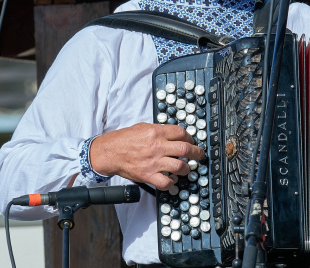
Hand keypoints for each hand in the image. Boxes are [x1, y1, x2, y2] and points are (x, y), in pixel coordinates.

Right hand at [89, 122, 204, 189]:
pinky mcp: (148, 175)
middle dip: (197, 153)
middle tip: (199, 155)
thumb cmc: (124, 139)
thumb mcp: (143, 127)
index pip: (182, 133)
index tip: (192, 141)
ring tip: (187, 168)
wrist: (109, 152)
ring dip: (187, 168)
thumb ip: (159, 130)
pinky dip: (172, 183)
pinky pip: (166, 182)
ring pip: (180, 166)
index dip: (190, 138)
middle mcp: (157, 147)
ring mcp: (154, 162)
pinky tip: (172, 180)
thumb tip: (174, 134)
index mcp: (156, 132)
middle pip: (186, 150)